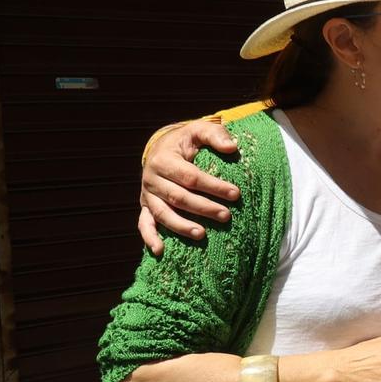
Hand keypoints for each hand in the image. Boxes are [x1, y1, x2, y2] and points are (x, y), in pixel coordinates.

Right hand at [139, 120, 241, 253]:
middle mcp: (151, 179)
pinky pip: (144, 224)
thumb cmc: (185, 141)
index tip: (235, 194)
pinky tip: (160, 251)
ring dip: (182, 226)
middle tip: (226, 216)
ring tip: (202, 235)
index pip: (191, 177)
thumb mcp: (198, 130)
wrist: (161, 148)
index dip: (213, 186)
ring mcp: (147, 195)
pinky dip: (150, 238)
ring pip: (163, 214)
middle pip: (179, 197)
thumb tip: (233, 147)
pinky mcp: (145, 206)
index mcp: (163, 160)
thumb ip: (215, 134)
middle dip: (204, 208)